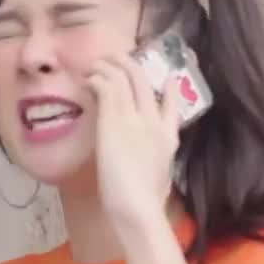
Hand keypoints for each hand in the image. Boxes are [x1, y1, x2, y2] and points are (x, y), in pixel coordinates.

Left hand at [85, 54, 181, 230]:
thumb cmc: (146, 203)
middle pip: (145, 81)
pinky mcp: (115, 120)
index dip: (169, 87)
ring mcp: (136, 118)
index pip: (174, 104)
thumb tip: (152, 169)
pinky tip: (89, 78)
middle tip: (116, 58)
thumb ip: (158, 166)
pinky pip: (108, 88)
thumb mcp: (161, 179)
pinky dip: (98, 79)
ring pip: (125, 79)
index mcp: (169, 137)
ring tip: (96, 63)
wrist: (138, 206)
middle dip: (130, 64)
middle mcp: (155, 122)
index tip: (166, 77)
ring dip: (109, 67)